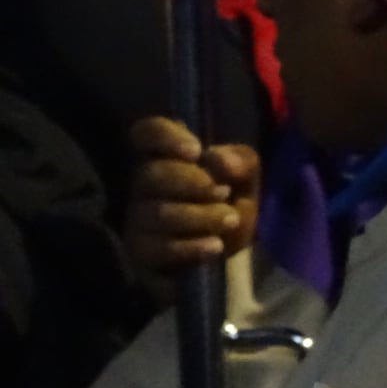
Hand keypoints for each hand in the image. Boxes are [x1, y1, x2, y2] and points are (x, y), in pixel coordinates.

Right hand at [124, 116, 259, 301]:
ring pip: (156, 214)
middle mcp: (144, 186)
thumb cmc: (232, 203)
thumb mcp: (247, 178)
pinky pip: (156, 250)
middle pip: (151, 175)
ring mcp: (139, 220)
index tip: (196, 151)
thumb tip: (219, 160)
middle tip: (224, 193)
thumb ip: (241, 161)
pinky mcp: (142, 253)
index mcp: (167, 158)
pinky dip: (190, 247)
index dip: (165, 137)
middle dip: (193, 183)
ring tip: (229, 219)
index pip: (146, 133)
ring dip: (200, 216)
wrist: (232, 252)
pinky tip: (215, 245)